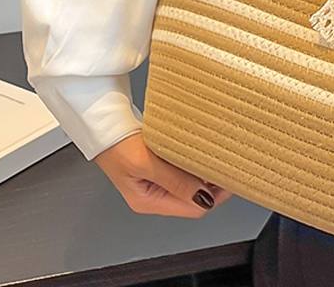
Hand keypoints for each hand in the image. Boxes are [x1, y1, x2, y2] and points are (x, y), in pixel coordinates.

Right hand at [94, 132, 232, 217]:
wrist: (103, 124)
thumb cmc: (116, 145)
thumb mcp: (146, 163)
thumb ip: (175, 181)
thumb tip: (203, 197)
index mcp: (148, 201)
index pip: (192, 209)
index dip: (215, 197)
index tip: (230, 180)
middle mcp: (153, 195)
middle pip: (193, 198)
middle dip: (212, 186)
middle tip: (227, 168)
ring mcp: (156, 181)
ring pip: (190, 184)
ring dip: (204, 174)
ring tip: (216, 160)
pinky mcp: (157, 167)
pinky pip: (183, 171)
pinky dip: (194, 164)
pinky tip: (200, 154)